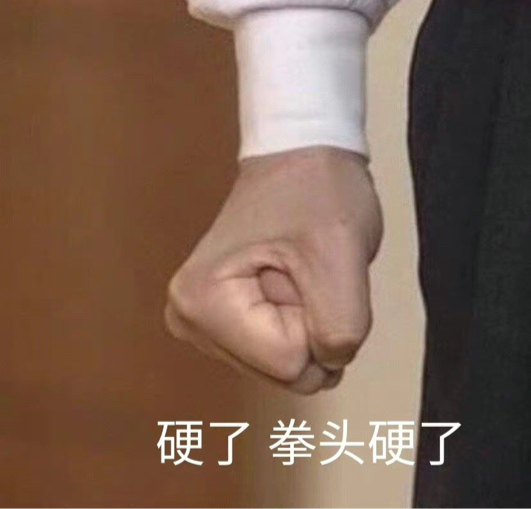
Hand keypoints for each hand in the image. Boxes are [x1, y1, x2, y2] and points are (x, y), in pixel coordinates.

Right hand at [164, 147, 382, 393]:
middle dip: (312, 327)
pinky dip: (300, 323)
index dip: (318, 323)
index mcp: (202, 304)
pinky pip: (281, 355)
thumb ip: (341, 327)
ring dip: (308, 323)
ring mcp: (202, 325)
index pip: (290, 365)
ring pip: (286, 368)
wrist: (301, 157)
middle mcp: (188, 321)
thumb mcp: (341, 255)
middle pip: (284, 373)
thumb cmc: (316, 193)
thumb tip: (329, 364)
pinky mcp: (221, 325)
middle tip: (306, 272)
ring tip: (298, 271)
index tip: (309, 271)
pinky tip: (290, 282)